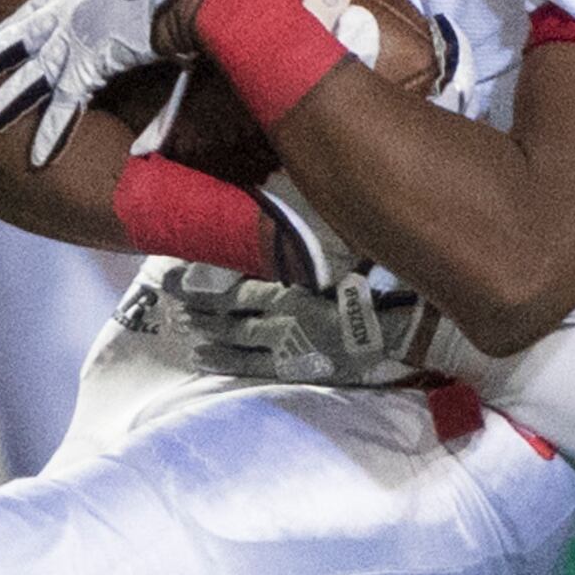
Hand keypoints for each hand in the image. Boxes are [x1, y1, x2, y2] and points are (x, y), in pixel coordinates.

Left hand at [0, 0, 226, 164]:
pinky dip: (51, 134)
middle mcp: (73, 10)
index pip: (45, 4)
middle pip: (23, 39)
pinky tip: (35, 157)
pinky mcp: (91, 67)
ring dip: (6, 101)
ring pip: (30, 77)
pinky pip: (65, 108)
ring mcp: (77, 39)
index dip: (20, 21)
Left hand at [138, 258, 420, 387]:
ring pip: (231, 334)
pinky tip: (200, 356)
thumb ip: (312, 235)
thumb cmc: (384, 279)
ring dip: (202, 327)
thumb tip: (283, 209)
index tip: (172, 269)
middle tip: (163, 291)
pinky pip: (249, 363)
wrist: (411, 328)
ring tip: (177, 322)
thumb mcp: (347, 243)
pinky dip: (221, 358)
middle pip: (224, 304)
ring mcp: (286, 340)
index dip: (200, 274)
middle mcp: (280, 307)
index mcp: (291, 275)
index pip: (232, 275)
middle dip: (192, 299)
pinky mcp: (296, 364)